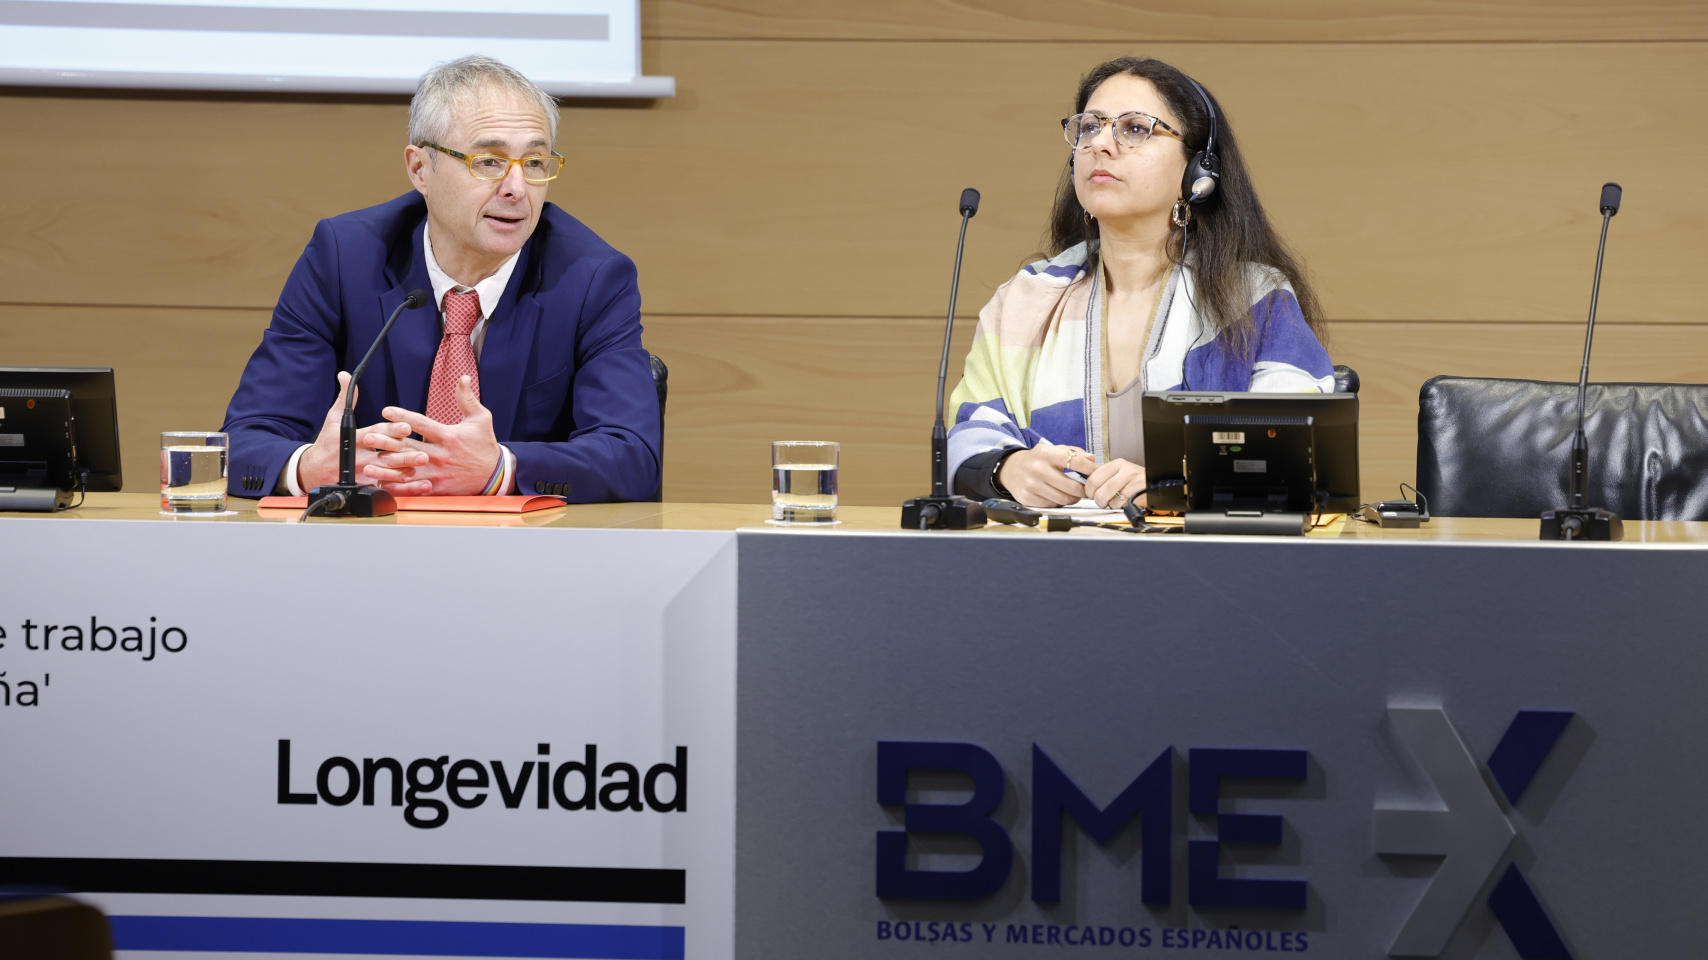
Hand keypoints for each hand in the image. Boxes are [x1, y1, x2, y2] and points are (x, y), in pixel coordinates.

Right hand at [296, 371, 417, 490]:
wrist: (313, 470)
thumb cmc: (327, 442)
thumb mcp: (333, 419)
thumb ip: (345, 398)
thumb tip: (346, 375)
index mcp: (352, 439)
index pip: (374, 433)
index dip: (390, 430)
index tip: (406, 428)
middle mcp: (357, 457)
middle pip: (383, 456)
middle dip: (403, 455)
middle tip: (422, 454)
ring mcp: (361, 473)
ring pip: (385, 473)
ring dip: (404, 472)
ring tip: (421, 468)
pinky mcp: (364, 485)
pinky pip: (384, 487)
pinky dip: (401, 488)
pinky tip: (416, 485)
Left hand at [362, 375, 501, 495]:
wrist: (494, 475)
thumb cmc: (485, 445)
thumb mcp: (481, 419)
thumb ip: (468, 399)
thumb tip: (463, 378)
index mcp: (448, 436)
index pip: (422, 424)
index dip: (403, 417)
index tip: (386, 410)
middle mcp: (440, 454)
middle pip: (409, 448)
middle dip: (387, 442)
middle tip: (368, 437)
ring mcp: (438, 472)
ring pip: (408, 470)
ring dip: (387, 468)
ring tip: (369, 465)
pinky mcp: (438, 487)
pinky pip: (415, 488)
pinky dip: (399, 487)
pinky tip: (384, 485)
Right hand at [997, 445, 1085, 506]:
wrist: (1010, 469)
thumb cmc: (1037, 460)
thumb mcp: (1053, 450)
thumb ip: (1073, 452)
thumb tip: (1092, 459)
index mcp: (1045, 453)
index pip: (1075, 462)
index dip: (1090, 470)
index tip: (1098, 474)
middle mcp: (1037, 469)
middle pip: (1071, 486)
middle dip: (1084, 490)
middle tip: (1088, 489)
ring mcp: (1031, 485)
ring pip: (1063, 499)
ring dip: (1073, 498)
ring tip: (1074, 494)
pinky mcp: (1027, 498)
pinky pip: (1052, 505)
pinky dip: (1059, 503)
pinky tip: (1058, 496)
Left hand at [1081, 457, 1147, 509]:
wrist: (1155, 483)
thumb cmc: (1134, 480)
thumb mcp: (1119, 472)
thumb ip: (1103, 476)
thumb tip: (1085, 485)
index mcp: (1117, 464)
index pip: (1093, 479)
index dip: (1089, 490)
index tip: (1091, 494)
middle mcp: (1126, 470)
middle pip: (1100, 491)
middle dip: (1098, 500)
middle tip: (1102, 501)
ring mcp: (1134, 481)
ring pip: (1111, 500)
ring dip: (1111, 505)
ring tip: (1117, 500)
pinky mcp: (1140, 493)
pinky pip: (1123, 505)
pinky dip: (1121, 508)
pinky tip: (1125, 502)